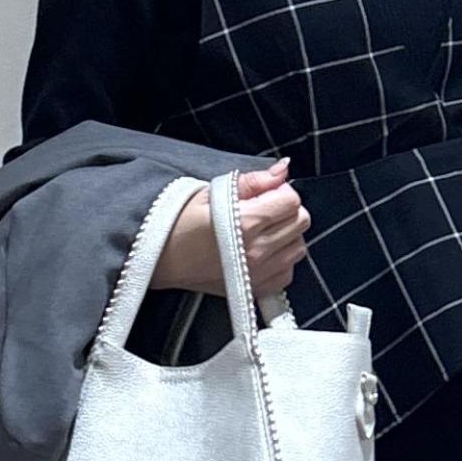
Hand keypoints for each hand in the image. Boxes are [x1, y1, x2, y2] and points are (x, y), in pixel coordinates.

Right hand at [150, 158, 310, 300]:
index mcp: (246, 223)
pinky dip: (281, 261)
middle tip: (262, 211)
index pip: (291, 201)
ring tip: (261, 232)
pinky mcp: (256, 290)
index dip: (279, 193)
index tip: (264, 195)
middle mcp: (257, 252)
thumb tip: (282, 170)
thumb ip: (253, 182)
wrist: (160, 258)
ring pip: (299, 247)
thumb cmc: (178, 224)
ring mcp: (259, 274)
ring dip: (286, 236)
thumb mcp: (212, 192)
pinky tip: (261, 253)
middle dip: (285, 211)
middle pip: (300, 222)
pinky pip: (288, 273)